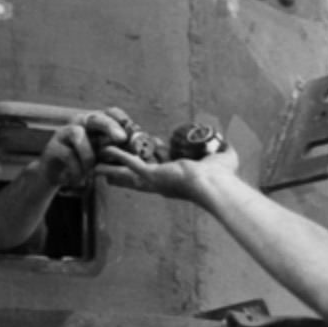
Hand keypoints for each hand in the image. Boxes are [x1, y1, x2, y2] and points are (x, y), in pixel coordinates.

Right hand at [39, 109, 129, 187]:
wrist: (59, 175)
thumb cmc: (85, 162)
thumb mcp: (103, 155)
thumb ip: (116, 150)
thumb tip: (139, 151)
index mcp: (95, 122)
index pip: (110, 112)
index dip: (121, 118)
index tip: (133, 128)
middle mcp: (79, 123)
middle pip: (95, 118)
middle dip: (109, 126)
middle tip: (120, 138)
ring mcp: (64, 132)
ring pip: (78, 135)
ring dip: (89, 156)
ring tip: (92, 172)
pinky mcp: (53, 147)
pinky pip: (68, 155)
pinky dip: (77, 169)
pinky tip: (80, 180)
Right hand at [97, 143, 238, 201]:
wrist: (216, 184)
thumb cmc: (222, 177)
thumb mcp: (225, 157)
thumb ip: (226, 149)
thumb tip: (228, 142)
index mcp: (178, 177)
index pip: (162, 165)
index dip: (154, 154)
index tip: (150, 144)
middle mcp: (165, 181)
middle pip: (140, 172)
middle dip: (126, 168)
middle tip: (115, 161)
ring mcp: (157, 180)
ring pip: (130, 173)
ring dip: (114, 167)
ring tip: (99, 162)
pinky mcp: (152, 176)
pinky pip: (132, 164)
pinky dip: (119, 157)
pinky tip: (106, 152)